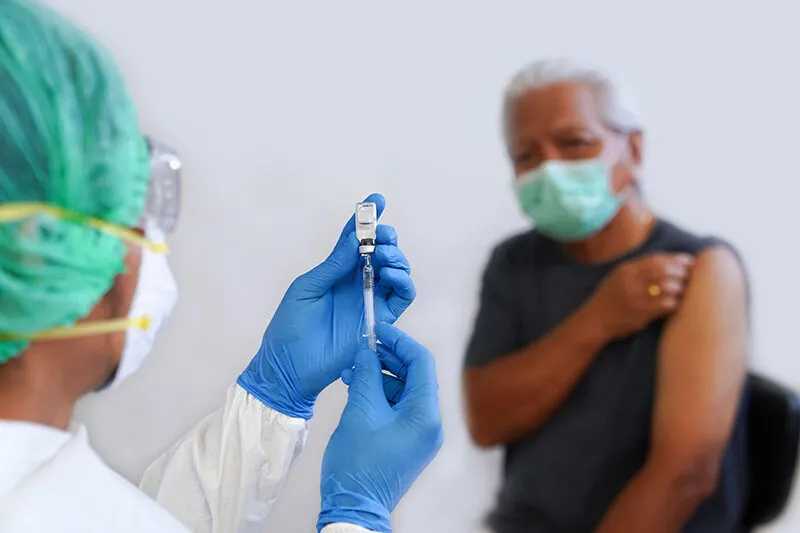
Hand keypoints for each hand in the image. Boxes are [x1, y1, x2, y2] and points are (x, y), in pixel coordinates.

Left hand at [237, 194, 415, 418]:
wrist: (289, 366)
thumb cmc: (290, 326)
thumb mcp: (307, 288)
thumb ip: (334, 265)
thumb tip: (356, 240)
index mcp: (336, 271)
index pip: (355, 240)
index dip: (367, 219)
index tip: (377, 200)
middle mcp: (356, 282)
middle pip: (381, 252)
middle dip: (386, 238)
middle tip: (382, 236)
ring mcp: (369, 300)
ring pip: (396, 272)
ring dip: (396, 258)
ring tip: (383, 257)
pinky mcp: (380, 319)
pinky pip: (401, 297)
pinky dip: (403, 283)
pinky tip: (391, 276)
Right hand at [317, 324, 443, 532]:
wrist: (354, 507)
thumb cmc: (357, 463)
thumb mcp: (360, 411)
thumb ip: (367, 375)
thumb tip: (367, 352)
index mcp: (426, 415)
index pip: (421, 363)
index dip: (400, 342)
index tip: (379, 330)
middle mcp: (430, 424)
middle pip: (414, 376)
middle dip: (388, 358)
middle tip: (364, 346)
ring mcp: (420, 434)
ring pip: (404, 391)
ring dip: (380, 377)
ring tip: (353, 368)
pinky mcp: (408, 442)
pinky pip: (398, 408)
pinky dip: (380, 395)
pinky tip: (358, 387)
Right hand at [587, 253, 694, 339]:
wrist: (595, 320)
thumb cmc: (610, 298)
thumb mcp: (619, 277)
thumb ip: (639, 269)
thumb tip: (667, 261)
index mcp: (626, 270)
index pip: (656, 259)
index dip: (675, 259)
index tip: (689, 260)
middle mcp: (631, 281)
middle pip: (663, 271)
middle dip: (680, 272)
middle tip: (689, 275)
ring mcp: (635, 297)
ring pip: (666, 287)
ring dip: (679, 287)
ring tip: (683, 289)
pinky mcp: (640, 313)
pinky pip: (664, 305)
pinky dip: (674, 302)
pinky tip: (676, 303)